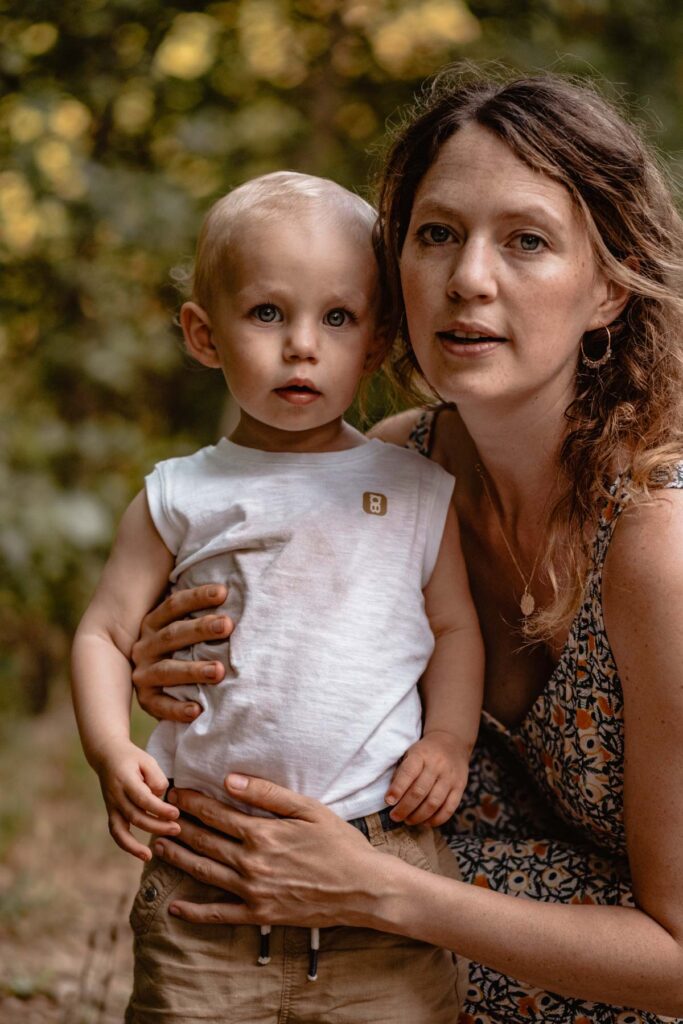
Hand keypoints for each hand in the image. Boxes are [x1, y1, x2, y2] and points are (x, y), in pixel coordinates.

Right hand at [96, 740, 179, 860]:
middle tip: (177, 829)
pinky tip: (143, 855)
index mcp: (125, 780)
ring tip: (151, 855)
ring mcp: (111, 805)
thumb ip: (156, 778)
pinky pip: (116, 832)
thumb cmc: (132, 758)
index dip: (159, 809)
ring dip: (136, 845)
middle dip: (157, 826)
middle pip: (136, 816)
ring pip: (121, 830)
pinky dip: (126, 846)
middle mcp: (115, 795)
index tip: (176, 814)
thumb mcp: (147, 760)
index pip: (143, 799)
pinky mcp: (111, 812)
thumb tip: (160, 798)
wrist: (107, 756)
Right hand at [131, 584, 232, 721]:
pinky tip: (198, 710)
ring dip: (193, 670)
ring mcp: (143, 673)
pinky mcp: (146, 699)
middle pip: (173, 634)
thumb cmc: (182, 647)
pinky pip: (159, 705)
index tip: (223, 592)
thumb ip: (200, 612)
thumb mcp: (183, 626)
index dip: (197, 597)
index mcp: (153, 622)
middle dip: (201, 629)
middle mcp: (145, 646)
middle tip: (228, 625)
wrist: (152, 681)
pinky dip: (177, 709)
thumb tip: (228, 589)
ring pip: (167, 670)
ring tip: (219, 671)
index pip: (173, 605)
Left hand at [152, 776, 392, 928]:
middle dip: (178, 824)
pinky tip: (176, 907)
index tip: (173, 790)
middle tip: (157, 813)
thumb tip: (229, 780)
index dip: (191, 801)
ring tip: (158, 847)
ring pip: (204, 873)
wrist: (364, 888)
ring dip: (178, 858)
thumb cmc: (340, 843)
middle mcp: (251, 863)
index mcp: (262, 833)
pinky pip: (220, 915)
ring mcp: (253, 892)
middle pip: (204, 841)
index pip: (215, 813)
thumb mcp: (308, 809)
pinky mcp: (260, 914)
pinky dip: (196, 912)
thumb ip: (267, 794)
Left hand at [385, 731, 468, 826]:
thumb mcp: (410, 753)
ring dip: (418, 816)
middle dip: (404, 808)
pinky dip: (436, 819)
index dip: (397, 789)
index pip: (408, 773)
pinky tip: (425, 822)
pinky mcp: (460, 787)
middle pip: (419, 792)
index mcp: (421, 754)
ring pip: (433, 803)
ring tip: (408, 820)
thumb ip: (402, 773)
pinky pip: (449, 809)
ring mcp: (450, 777)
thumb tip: (391, 798)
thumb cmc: (425, 752)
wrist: (452, 742)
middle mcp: (437, 765)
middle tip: (395, 816)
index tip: (388, 801)